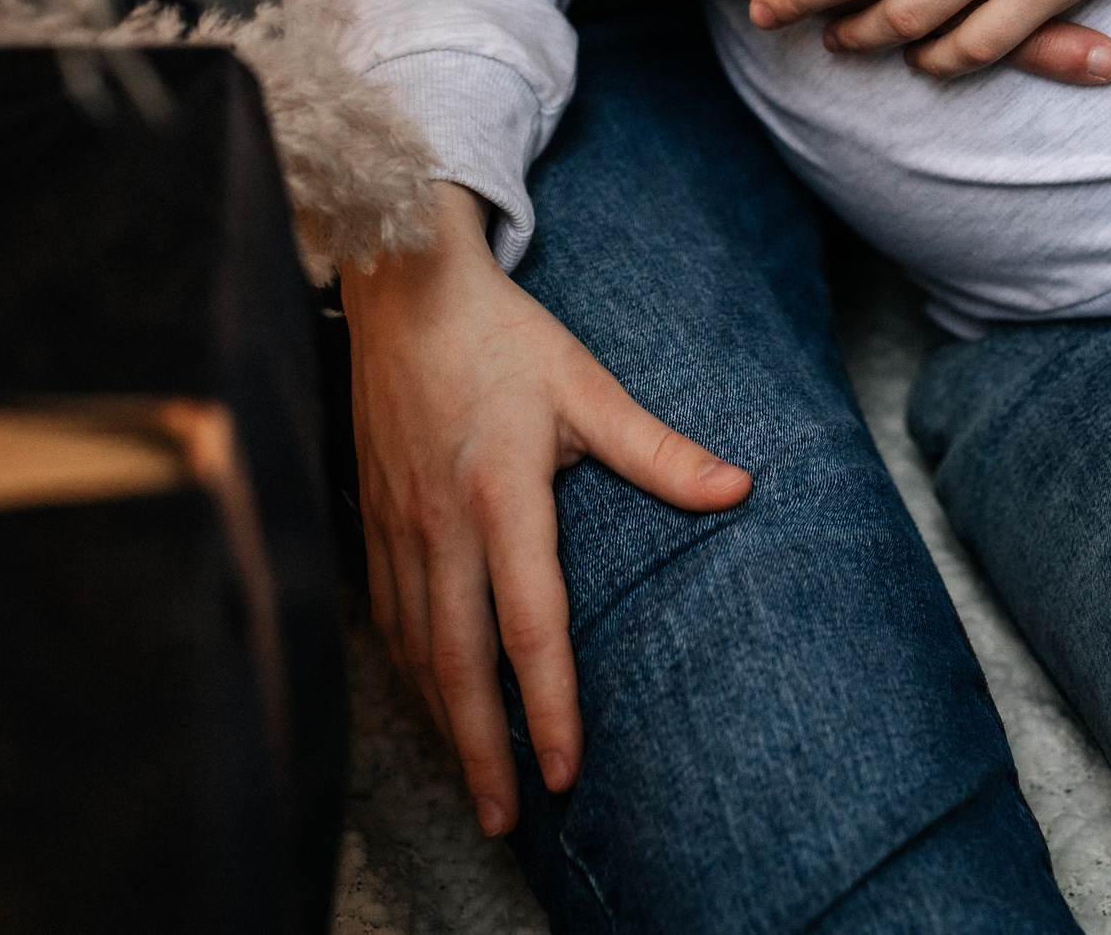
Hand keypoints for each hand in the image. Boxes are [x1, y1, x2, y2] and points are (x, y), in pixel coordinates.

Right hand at [339, 183, 751, 836]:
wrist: (403, 290)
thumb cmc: (503, 337)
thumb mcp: (588, 385)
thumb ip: (659, 451)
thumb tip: (739, 488)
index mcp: (501, 494)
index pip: (528, 623)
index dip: (546, 705)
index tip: (565, 771)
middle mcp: (441, 522)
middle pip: (456, 661)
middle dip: (481, 750)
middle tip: (505, 821)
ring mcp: (396, 525)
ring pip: (414, 648)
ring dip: (442, 722)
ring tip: (474, 785)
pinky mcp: (371, 518)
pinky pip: (385, 616)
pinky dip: (408, 673)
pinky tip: (429, 701)